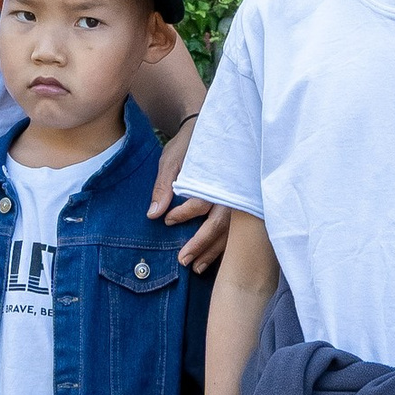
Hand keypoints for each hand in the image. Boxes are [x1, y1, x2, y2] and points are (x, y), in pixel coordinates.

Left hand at [149, 122, 228, 270]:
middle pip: (220, 223)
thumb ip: (163, 186)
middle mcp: (230, 189)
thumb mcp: (171, 160)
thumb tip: (153, 215)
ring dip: (214, 251)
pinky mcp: (241, 204)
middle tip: (183, 260)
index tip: (168, 221)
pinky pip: (237, 231)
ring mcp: (238, 197)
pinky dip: (225, 247)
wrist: (209, 127)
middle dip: (201, 244)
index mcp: (214, 177)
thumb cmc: (188, 145)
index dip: (184, 214)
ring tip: (196, 267)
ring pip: (231, 231)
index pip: (202, 203)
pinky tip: (214, 259)